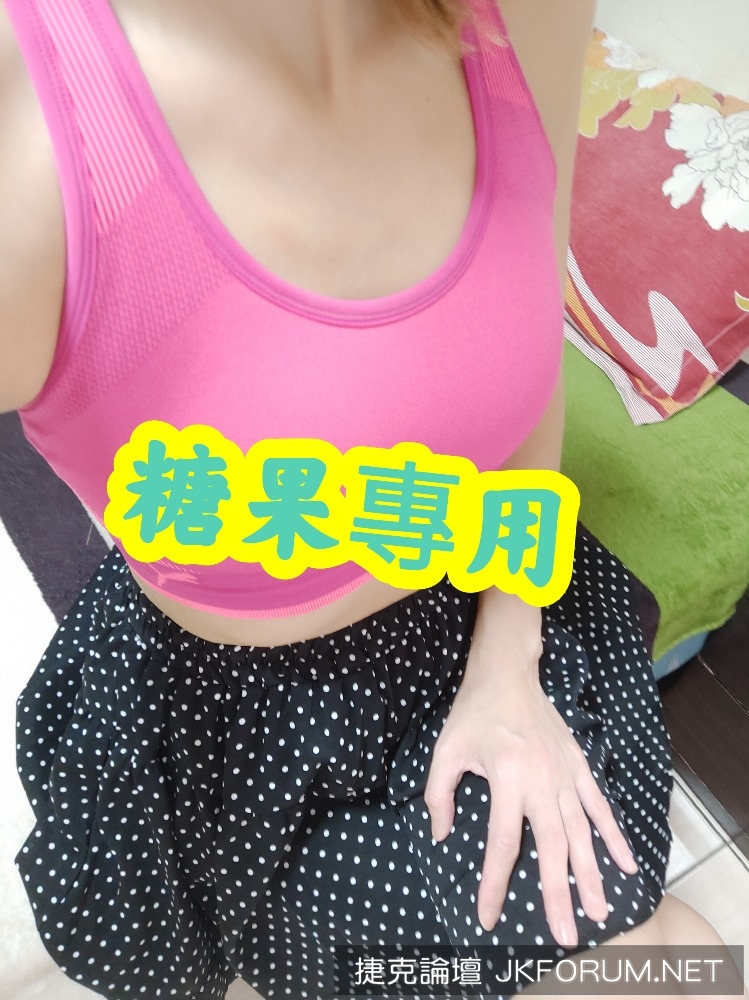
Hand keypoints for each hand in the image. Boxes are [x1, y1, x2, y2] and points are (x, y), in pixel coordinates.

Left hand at [422, 634, 638, 948]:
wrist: (507, 672)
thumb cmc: (473, 711)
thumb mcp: (446, 750)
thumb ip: (439, 795)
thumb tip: (442, 835)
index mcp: (507, 777)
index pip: (502, 843)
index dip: (493, 884)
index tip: (487, 917)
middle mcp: (541, 780)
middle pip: (553, 846)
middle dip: (558, 893)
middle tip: (565, 935)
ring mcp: (565, 773)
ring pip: (582, 832)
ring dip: (591, 873)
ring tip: (598, 910)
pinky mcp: (578, 764)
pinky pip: (598, 805)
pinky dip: (613, 835)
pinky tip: (626, 864)